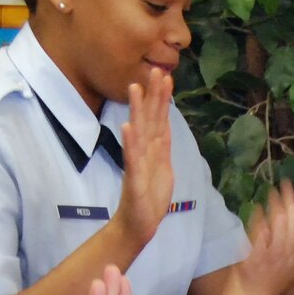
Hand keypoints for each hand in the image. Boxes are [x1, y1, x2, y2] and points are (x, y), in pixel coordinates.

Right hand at [111, 68, 175, 249]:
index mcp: (153, 150)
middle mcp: (144, 151)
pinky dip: (129, 142)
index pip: (159, 119)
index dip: (163, 99)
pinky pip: (131, 158)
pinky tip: (127, 127)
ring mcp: (137, 163)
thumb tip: (164, 124)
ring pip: (138, 132)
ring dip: (137, 110)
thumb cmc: (149, 198)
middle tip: (156, 70)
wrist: (139, 224)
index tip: (167, 76)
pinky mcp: (133, 178)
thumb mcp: (163, 167)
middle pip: (149, 118)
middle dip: (153, 95)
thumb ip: (162, 145)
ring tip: (135, 88)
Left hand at [233, 182, 293, 294]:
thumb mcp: (289, 266)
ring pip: (279, 224)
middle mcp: (290, 257)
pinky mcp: (255, 259)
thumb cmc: (269, 285)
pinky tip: (258, 208)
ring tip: (273, 191)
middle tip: (287, 183)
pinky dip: (259, 219)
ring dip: (276, 204)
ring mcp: (272, 258)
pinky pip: (259, 234)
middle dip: (292, 198)